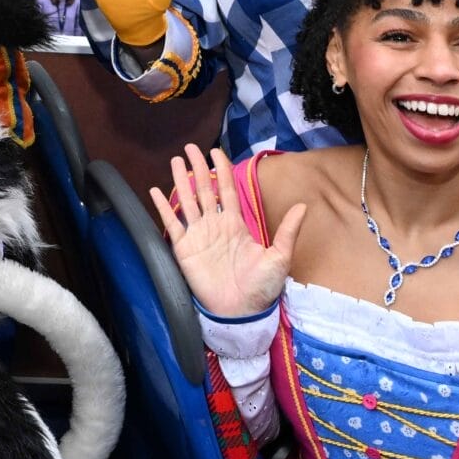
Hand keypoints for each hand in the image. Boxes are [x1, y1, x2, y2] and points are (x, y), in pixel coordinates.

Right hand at [151, 143, 297, 319]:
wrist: (240, 311)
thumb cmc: (261, 287)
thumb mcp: (279, 256)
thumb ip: (287, 230)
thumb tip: (303, 206)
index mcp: (235, 224)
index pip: (227, 190)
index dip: (221, 170)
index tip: (215, 151)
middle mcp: (215, 225)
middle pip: (204, 190)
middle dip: (198, 168)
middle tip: (190, 147)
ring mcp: (198, 236)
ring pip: (187, 201)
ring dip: (180, 180)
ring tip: (174, 160)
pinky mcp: (184, 249)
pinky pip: (171, 224)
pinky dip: (163, 207)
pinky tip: (155, 191)